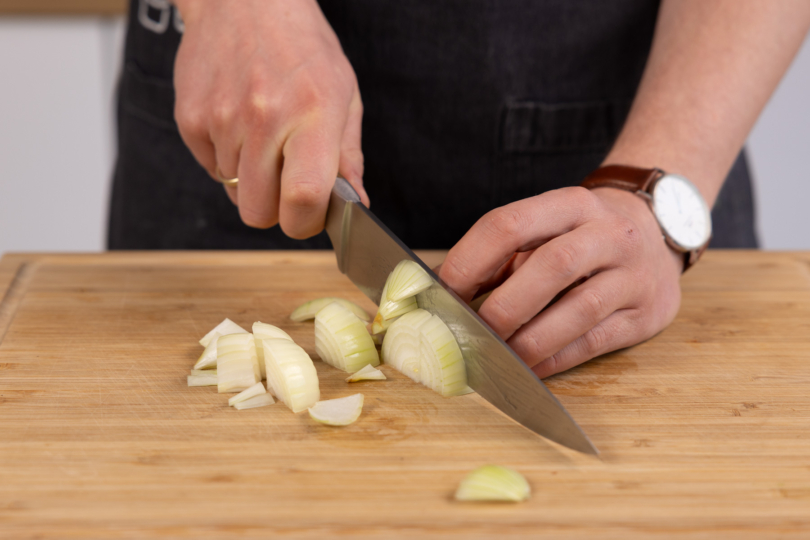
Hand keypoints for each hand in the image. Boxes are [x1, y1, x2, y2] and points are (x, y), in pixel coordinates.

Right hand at [173, 0, 367, 237]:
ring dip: (251, 179)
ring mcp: (222, 119)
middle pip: (258, 213)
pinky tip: (239, 123)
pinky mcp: (190, 119)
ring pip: (234, 193)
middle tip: (285, 182)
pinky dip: (226, 159)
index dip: (305, 223)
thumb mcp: (343, 95)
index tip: (309, 216)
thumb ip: (349, 156)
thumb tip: (357, 204)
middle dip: (275, 210)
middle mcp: (264, 119)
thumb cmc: (303, 48)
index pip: (303, 199)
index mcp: (312, 115)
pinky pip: (211, 168)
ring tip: (263, 136)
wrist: (243, 0)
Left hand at [439, 186, 683, 377]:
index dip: (469, 261)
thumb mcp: (543, 231)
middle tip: (471, 333)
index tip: (443, 294)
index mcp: (570, 205)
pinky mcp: (646, 313)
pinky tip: (528, 368)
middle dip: (503, 307)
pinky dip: (555, 359)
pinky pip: (595, 341)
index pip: (509, 224)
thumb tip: (434, 287)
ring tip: (496, 358)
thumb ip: (494, 258)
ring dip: (530, 340)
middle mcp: (607, 233)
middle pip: (552, 266)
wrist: (658, 232)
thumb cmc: (582, 236)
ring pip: (578, 310)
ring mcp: (632, 274)